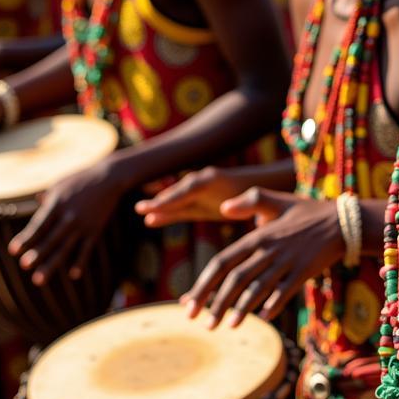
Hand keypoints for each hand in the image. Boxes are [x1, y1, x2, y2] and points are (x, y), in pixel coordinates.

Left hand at [8, 160, 123, 285]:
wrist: (109, 178)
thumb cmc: (81, 180)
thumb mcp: (60, 185)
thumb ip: (48, 197)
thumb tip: (36, 202)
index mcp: (57, 204)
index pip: (39, 224)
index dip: (26, 237)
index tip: (13, 250)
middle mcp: (69, 216)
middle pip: (50, 238)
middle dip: (37, 253)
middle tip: (24, 266)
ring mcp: (82, 225)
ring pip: (65, 248)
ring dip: (51, 264)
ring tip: (38, 280)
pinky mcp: (95, 230)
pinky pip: (86, 249)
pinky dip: (80, 262)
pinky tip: (73, 275)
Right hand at [135, 166, 258, 225]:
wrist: (259, 189)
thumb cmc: (256, 197)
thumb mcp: (249, 202)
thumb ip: (238, 205)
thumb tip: (226, 209)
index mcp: (213, 179)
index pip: (186, 190)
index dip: (170, 199)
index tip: (154, 207)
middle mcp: (203, 180)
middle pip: (178, 191)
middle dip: (160, 200)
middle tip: (139, 208)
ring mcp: (200, 188)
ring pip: (177, 197)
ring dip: (161, 204)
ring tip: (142, 211)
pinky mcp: (200, 198)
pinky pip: (180, 204)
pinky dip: (168, 210)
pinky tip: (152, 219)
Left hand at [182, 188, 343, 328]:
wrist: (343, 221)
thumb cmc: (307, 212)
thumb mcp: (278, 201)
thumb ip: (250, 202)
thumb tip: (222, 208)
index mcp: (257, 236)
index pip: (222, 262)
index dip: (203, 284)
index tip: (188, 303)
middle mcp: (268, 250)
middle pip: (235, 279)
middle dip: (216, 303)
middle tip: (203, 324)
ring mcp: (287, 262)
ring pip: (257, 289)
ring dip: (240, 310)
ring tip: (226, 327)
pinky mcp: (304, 272)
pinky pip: (284, 293)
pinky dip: (272, 306)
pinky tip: (262, 318)